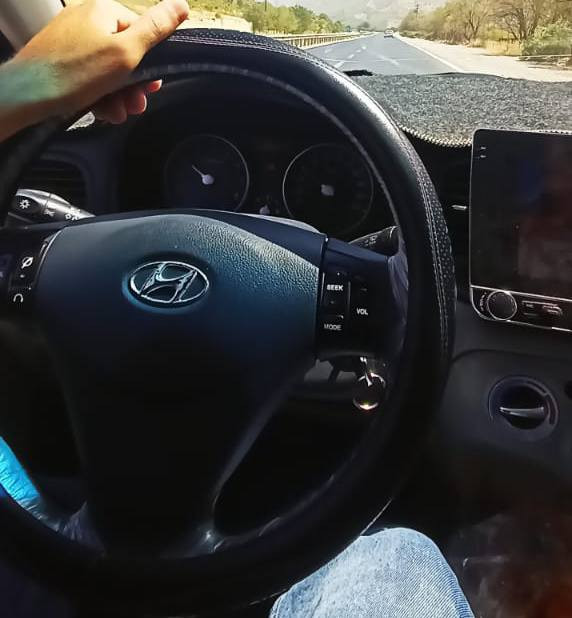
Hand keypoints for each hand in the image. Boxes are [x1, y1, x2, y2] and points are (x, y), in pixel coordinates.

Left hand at [13, 0, 188, 122]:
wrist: (28, 94)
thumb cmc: (75, 73)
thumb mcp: (126, 52)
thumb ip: (155, 29)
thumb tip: (181, 5)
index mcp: (104, 10)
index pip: (142, 33)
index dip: (150, 65)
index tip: (151, 89)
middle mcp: (87, 19)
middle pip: (126, 55)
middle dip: (133, 85)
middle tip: (134, 106)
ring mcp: (72, 39)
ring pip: (109, 70)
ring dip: (119, 96)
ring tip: (116, 113)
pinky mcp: (62, 59)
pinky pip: (91, 77)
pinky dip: (100, 95)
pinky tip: (101, 111)